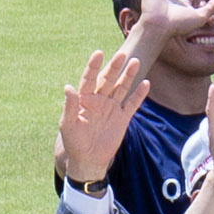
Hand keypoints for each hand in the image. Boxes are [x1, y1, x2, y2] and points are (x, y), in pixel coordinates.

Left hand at [62, 46, 149, 181]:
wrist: (89, 160)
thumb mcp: (68, 124)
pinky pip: (132, 104)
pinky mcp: (123, 118)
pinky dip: (139, 94)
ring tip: (135, 62)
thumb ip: (69, 106)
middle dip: (115, 67)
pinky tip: (146, 84)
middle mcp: (99, 100)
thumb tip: (68, 87)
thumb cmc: (74, 142)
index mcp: (84, 99)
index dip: (93, 66)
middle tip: (122, 54)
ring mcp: (112, 108)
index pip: (89, 78)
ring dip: (128, 76)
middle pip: (108, 80)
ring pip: (122, 88)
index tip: (98, 54)